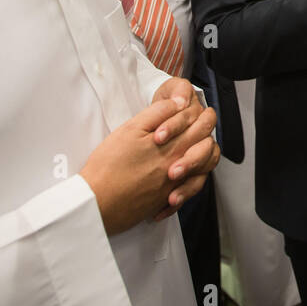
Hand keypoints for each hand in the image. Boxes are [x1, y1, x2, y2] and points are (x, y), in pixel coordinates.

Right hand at [79, 87, 219, 234]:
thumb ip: (158, 113)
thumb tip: (179, 103)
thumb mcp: (131, 129)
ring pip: (203, 169)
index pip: (201, 127)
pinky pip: (189, 191)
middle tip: (205, 122)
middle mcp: (179, 166)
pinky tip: (182, 177)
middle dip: (208, 132)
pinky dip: (191, 183)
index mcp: (172, 146)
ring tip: (199, 146)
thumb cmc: (109, 165)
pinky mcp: (165, 200)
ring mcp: (174, 185)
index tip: (202, 110)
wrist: (98, 202)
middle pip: (206, 147)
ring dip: (205, 156)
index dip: (204, 116)